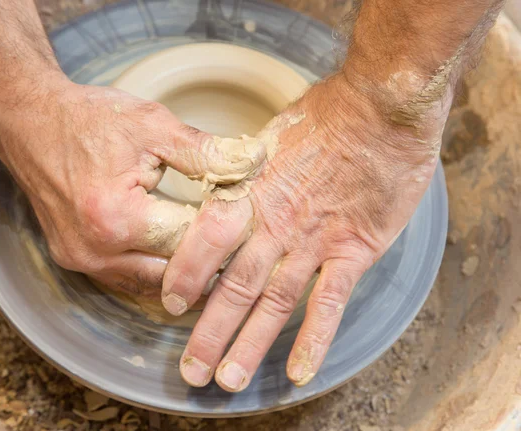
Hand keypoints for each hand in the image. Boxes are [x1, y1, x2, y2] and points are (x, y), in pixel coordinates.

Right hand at [0, 76, 265, 296]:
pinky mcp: (74, 260)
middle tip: (241, 253)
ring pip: (149, 287)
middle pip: (172, 277)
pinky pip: (125, 280)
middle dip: (208, 265)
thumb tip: (253, 162)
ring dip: (182, 277)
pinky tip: (177, 258)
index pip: (189, 244)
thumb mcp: (153, 125)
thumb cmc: (89, 119)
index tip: (249, 227)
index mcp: (117, 218)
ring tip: (216, 259)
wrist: (28, 120)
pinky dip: (154, 272)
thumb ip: (206, 151)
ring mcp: (80, 261)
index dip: (224, 235)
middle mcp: (95, 251)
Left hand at [162, 72, 452, 389]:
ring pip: (274, 300)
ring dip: (250, 344)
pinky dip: (314, 338)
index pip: (207, 238)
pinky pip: (329, 301)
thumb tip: (223, 186)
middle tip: (190, 370)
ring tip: (229, 381)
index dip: (185, 273)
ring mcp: (313, 239)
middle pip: (234, 284)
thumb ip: (248, 170)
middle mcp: (276, 222)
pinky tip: (299, 372)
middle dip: (210, 331)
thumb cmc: (327, 114)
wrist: (382, 106)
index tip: (170, 303)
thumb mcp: (272, 136)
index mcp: (252, 191)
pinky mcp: (353, 249)